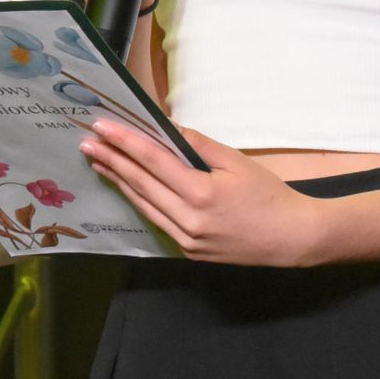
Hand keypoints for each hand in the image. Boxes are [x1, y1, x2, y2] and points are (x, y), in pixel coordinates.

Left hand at [79, 118, 319, 266]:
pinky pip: (158, 221)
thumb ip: (198, 145)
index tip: (101, 127)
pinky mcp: (189, 251)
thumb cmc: (268, 195)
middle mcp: (189, 220)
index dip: (124, 142)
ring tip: (98, 163)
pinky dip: (140, 201)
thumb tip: (166, 127)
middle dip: (112, 160)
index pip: (153, 161)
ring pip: (144, 205)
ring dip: (119, 181)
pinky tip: (127, 187)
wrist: (292, 239)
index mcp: (202, 193)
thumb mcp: (236, 162)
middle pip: (141, 184)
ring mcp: (187, 240)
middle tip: (87, 142)